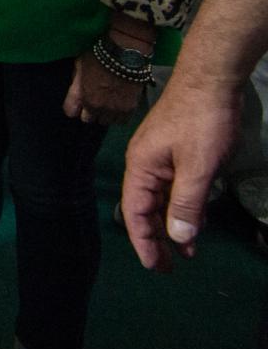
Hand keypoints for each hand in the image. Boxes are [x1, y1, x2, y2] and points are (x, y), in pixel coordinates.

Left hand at [62, 50, 144, 126]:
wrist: (125, 54)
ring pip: (106, 121)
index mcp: (82, 96)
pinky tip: (120, 104)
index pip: (71, 113)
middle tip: (96, 100)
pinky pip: (122, 121)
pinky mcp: (130, 109)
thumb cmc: (100, 56)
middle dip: (90, 111)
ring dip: (106, 114)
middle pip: (89, 119)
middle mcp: (97, 107)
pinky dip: (120, 115)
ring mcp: (114, 110)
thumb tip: (76, 95)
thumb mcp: (79, 67)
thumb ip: (75, 85)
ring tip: (109, 102)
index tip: (78, 103)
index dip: (74, 107)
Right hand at [121, 72, 241, 270]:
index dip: (144, 242)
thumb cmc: (201, 121)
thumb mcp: (198, 166)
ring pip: (160, 199)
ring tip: (187, 253)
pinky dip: (182, 207)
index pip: (135, 212)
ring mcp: (158, 157)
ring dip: (172, 225)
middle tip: (169, 269)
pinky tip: (195, 220)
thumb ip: (186, 203)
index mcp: (140, 167)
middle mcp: (143, 164)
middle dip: (156, 239)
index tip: (156, 267)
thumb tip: (178, 239)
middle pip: (144, 208)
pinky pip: (173, 187)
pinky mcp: (174, 152)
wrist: (211, 79)